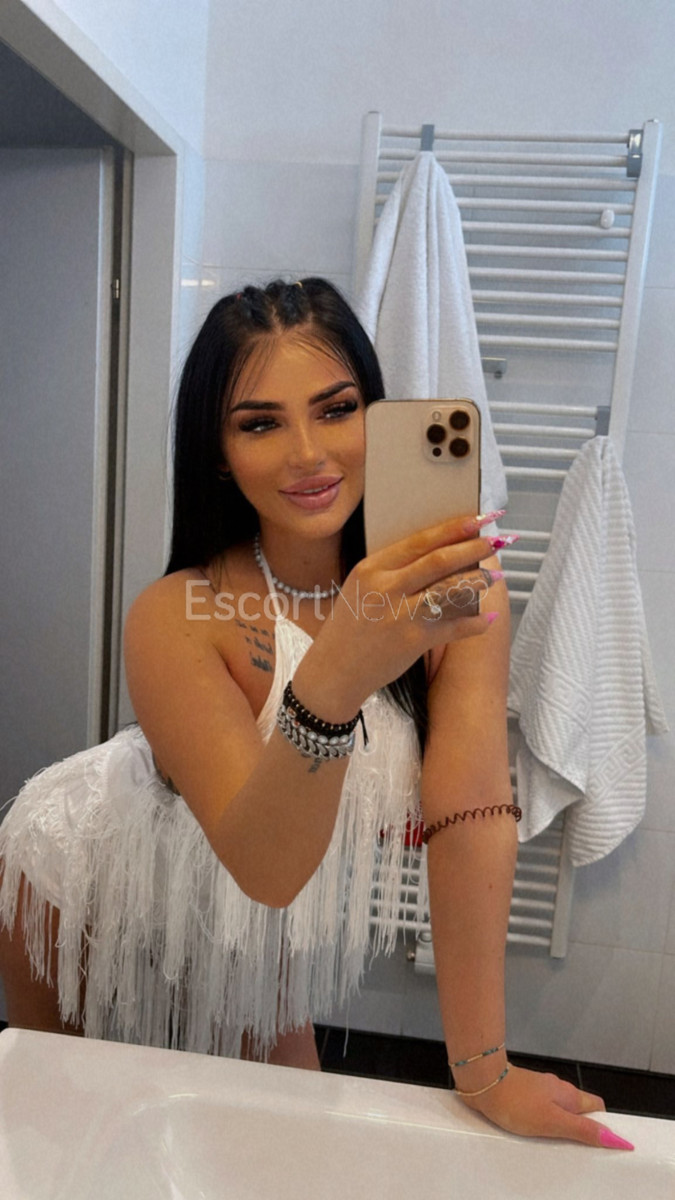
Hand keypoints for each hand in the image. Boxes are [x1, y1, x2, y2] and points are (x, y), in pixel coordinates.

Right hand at [294, 513, 501, 719]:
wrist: (334, 670)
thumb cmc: (350, 626)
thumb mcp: (361, 588)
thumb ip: (393, 570)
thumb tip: (439, 553)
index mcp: (372, 568)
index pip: (419, 541)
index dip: (452, 529)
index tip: (477, 520)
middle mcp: (386, 588)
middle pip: (439, 561)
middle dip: (473, 549)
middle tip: (496, 541)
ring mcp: (400, 615)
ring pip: (450, 590)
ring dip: (478, 581)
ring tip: (497, 575)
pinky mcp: (413, 641)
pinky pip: (453, 627)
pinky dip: (474, 622)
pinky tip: (487, 616)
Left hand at [457, 1064, 632, 1149]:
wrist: (483, 1083)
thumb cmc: (516, 1102)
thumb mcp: (553, 1122)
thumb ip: (583, 1130)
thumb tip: (615, 1138)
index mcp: (570, 1094)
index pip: (597, 1108)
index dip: (603, 1125)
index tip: (605, 1144)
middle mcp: (557, 1089)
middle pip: (578, 1110)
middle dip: (580, 1129)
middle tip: (577, 1151)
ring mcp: (540, 1090)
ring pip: (559, 1110)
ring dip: (560, 1126)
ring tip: (555, 1146)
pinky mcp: (524, 1094)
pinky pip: (541, 1110)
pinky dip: (542, 1122)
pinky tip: (534, 1134)